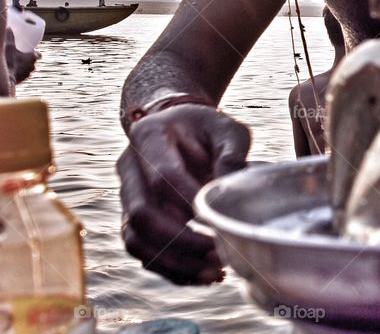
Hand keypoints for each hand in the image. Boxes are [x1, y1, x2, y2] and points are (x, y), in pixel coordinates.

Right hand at [4, 26, 38, 85]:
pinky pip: (23, 75)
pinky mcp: (23, 80)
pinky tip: (14, 70)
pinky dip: (20, 72)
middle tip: (20, 55)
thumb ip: (10, 37)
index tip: (28, 50)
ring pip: (28, 68)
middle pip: (33, 61)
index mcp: (33, 57)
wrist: (5, 78)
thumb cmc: (9, 61)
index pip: (38, 54)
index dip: (33, 52)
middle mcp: (33, 66)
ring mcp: (28, 74)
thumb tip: (9, 28)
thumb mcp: (9, 47)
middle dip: (27, 59)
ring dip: (23, 66)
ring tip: (16, 63)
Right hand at [117, 104, 249, 284]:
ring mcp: (125, 194)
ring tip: (214, 273)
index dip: (189, 203)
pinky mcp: (130, 217)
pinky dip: (169, 268)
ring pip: (136, 238)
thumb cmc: (208, 129)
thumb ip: (232, 155)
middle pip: (142, 213)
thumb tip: (229, 190)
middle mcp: (128, 166)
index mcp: (149, 135)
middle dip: (181, 240)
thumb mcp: (228, 130)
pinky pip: (141, 250)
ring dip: (174, 262)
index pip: (163, 177)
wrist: (181, 127)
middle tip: (219, 253)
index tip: (220, 222)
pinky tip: (202, 275)